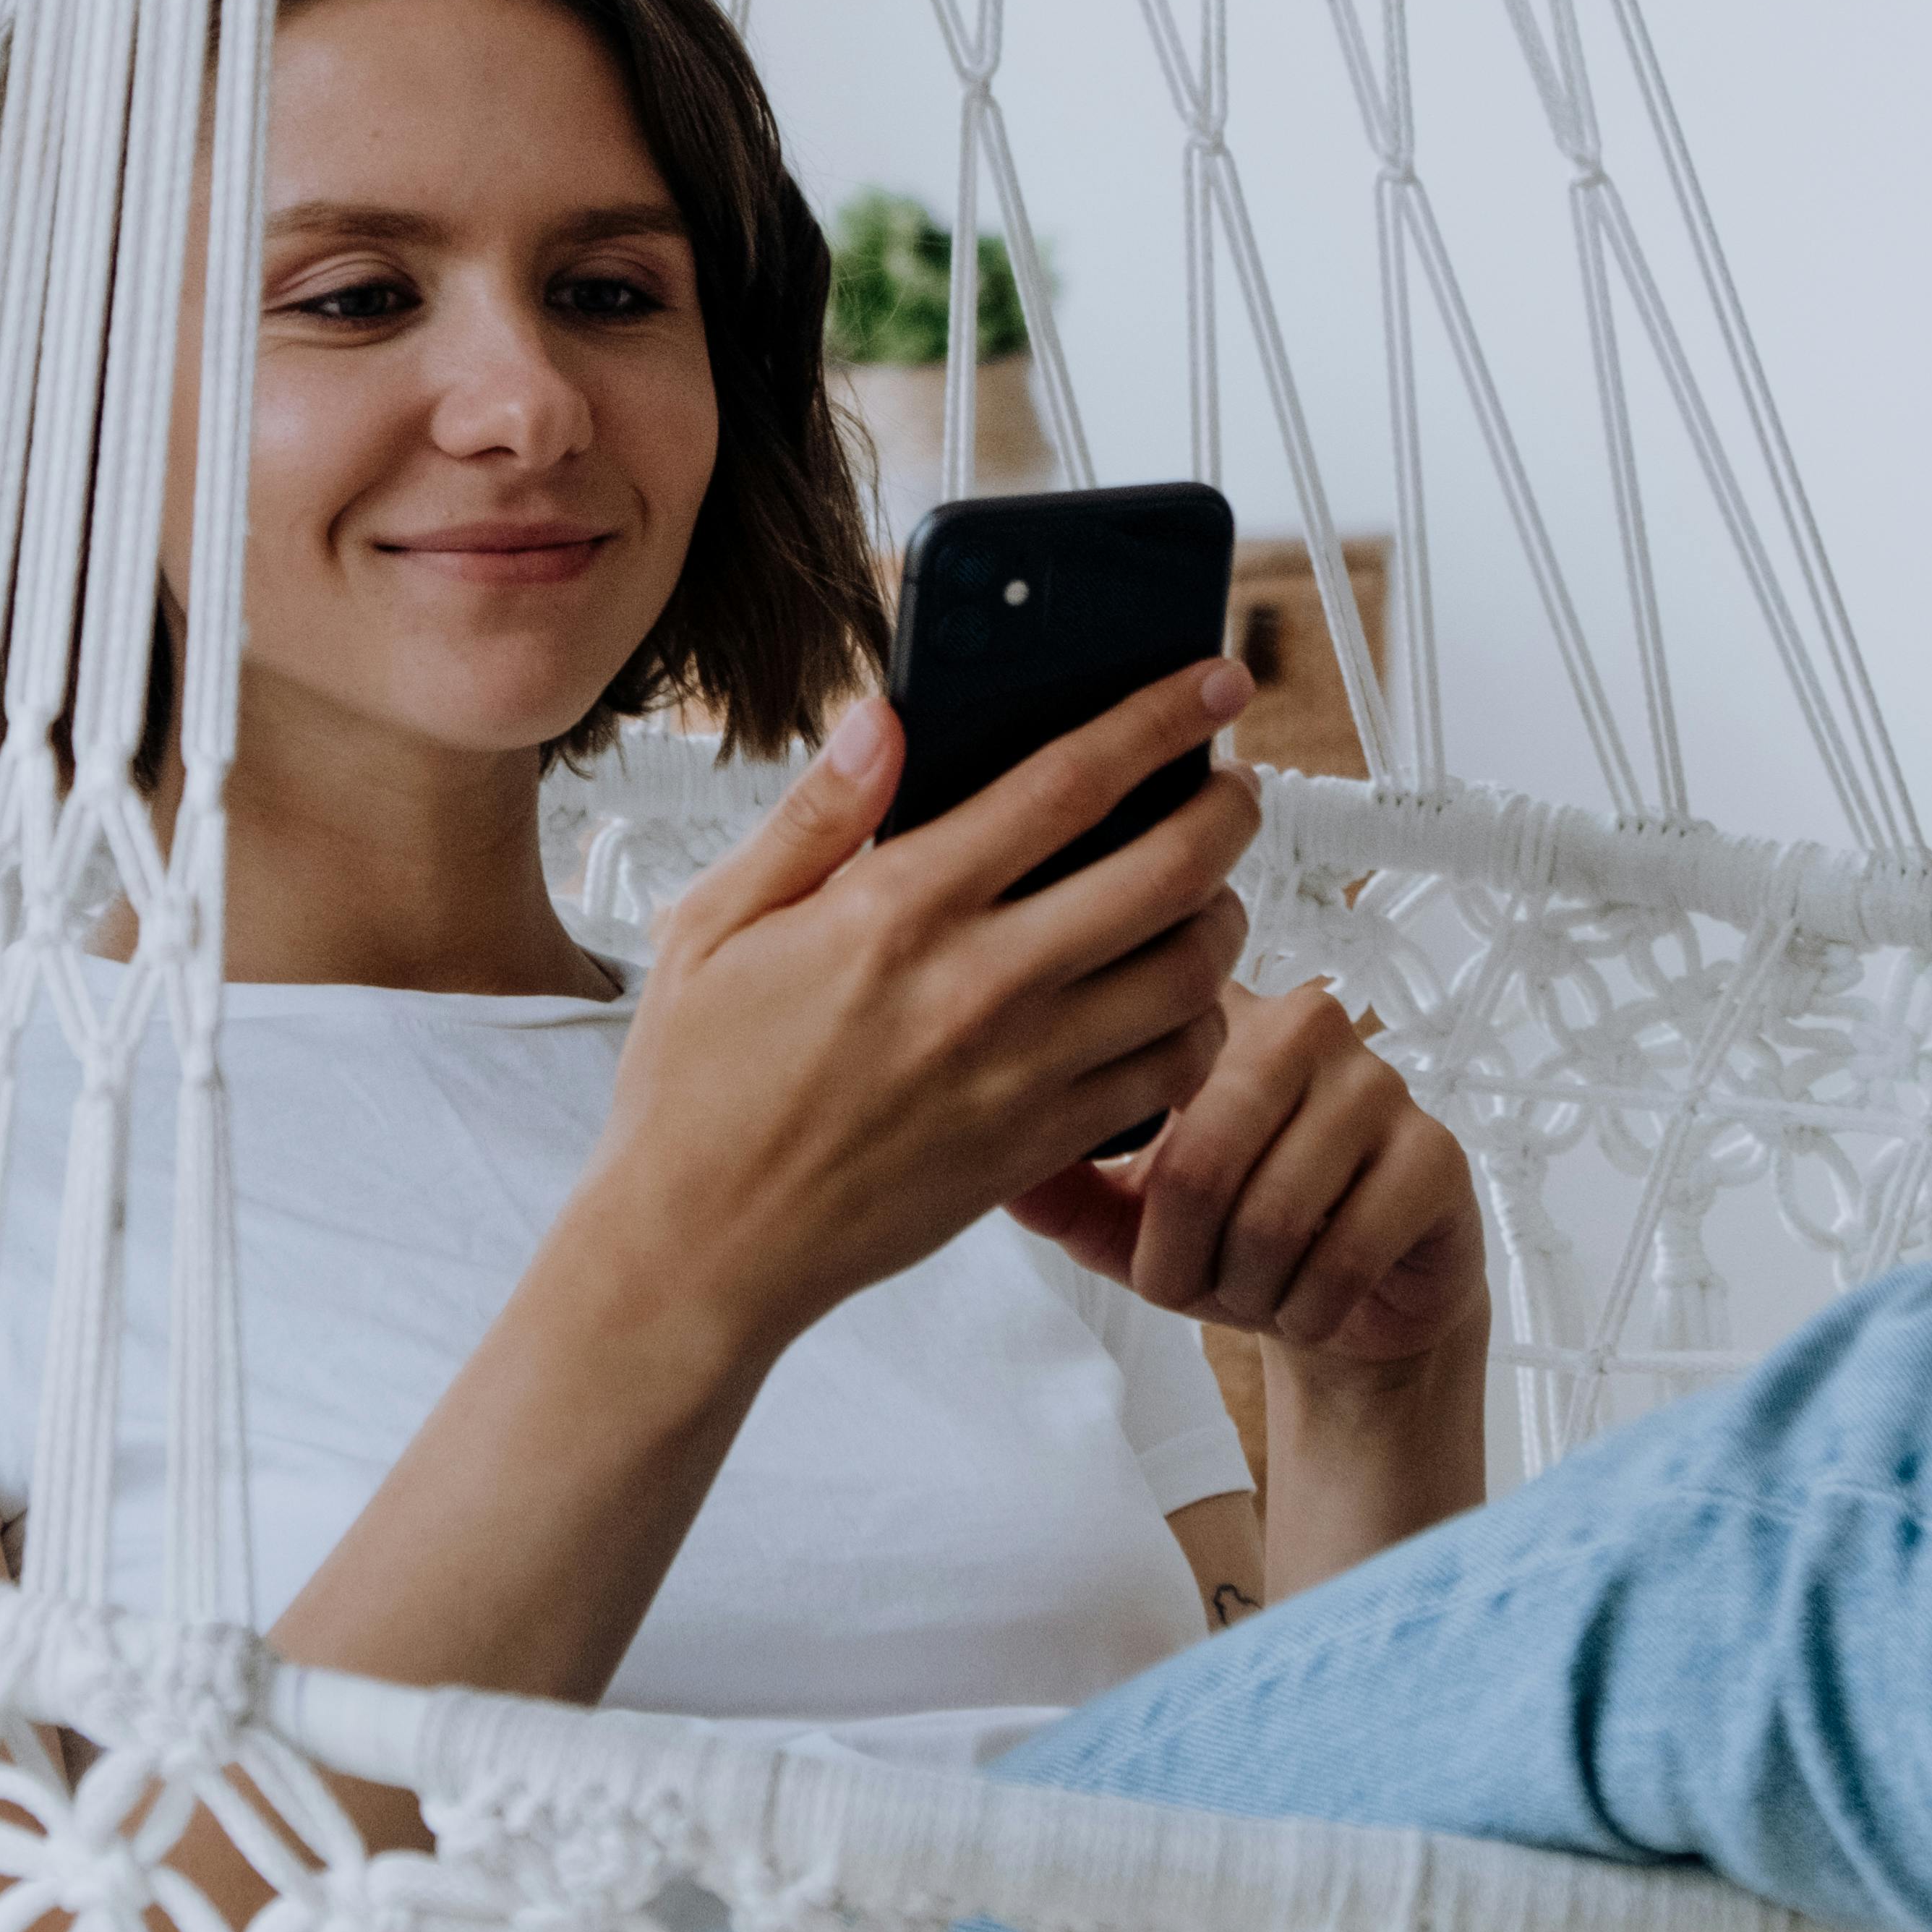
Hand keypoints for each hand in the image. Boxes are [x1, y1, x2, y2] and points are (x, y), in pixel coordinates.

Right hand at [578, 661, 1261, 1378]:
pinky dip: (1198, 1028)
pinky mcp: (1042, 1148)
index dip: (1159, 722)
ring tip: (1206, 893)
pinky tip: (1172, 1004)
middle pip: (1168, 872)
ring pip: (1191, 976)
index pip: (1067, 784)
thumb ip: (814, 815)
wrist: (700, 1248)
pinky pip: (1170, 1076)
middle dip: (1229, 811)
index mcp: (897, 909)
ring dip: (1223, 919)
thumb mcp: (715, 924)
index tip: (1212, 683)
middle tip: (1236, 788)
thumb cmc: (696, 1085)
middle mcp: (979, 985)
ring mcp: (1023, 1074)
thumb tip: (884, 717)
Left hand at [1010, 979, 1486, 1384]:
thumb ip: (1059, 1185)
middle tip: (1192, 1285)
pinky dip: (1308, 1310)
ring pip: (1273, 1218)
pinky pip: (1344, 1256)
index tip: (1141, 1229)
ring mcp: (1377, 1081)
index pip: (1142, 1069)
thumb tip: (992, 1169)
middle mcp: (1300, 1022)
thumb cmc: (1230, 1236)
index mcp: (1213, 1012)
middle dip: (1182, 1262)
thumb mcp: (1127, 1215)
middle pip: (1200, 1163)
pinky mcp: (1435, 1154)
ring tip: (1252, 1288)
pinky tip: (1311, 1300)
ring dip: (1246, 1291)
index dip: (1126, 1193)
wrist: (1349, 1301)